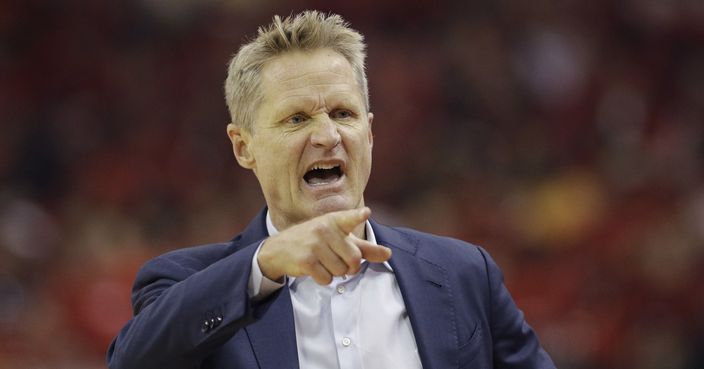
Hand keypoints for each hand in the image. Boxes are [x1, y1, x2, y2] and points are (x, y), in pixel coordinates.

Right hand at [257, 207, 391, 284]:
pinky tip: (313, 268)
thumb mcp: (340, 240)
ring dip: (334, 273)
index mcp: (334, 221)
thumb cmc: (316, 242)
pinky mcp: (306, 260)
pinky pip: (327, 279)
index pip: (348, 218)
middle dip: (348, 267)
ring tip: (322, 262)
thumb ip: (365, 248)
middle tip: (335, 259)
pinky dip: (323, 279)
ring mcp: (314, 245)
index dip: (358, 217)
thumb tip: (389, 254)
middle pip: (354, 260)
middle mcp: (324, 230)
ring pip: (341, 272)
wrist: (280, 249)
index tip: (365, 213)